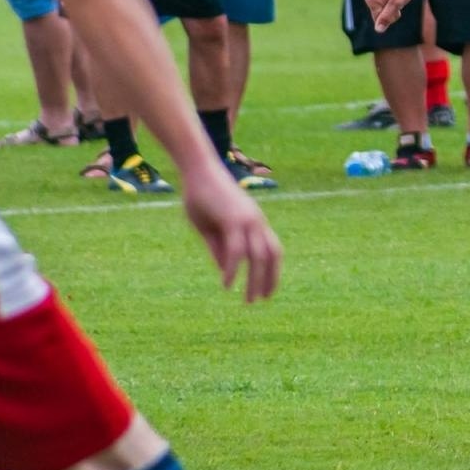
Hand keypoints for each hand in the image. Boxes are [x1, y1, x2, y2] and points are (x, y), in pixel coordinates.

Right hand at [180, 172, 281, 302]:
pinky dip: (234, 269)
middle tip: (262, 301)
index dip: (273, 270)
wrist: (197, 169)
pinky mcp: (233, 220)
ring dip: (255, 280)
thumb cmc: (202, 196)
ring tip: (249, 300)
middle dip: (269, 279)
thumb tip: (225, 270)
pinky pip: (236, 250)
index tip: (268, 290)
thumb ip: (218, 248)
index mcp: (254, 222)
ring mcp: (246, 220)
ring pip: (258, 256)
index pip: (272, 250)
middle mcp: (256, 221)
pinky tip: (227, 284)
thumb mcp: (209, 227)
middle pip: (271, 255)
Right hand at [366, 0, 418, 32]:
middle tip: (399, 2)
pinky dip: (393, 7)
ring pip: (384, 14)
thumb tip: (378, 30)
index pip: (379, 21)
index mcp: (371, 0)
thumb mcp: (396, 4)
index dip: (392, 17)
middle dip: (392, 14)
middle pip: (380, 18)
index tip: (397, 5)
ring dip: (393, 10)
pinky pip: (385, 9)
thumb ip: (386, 17)